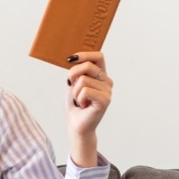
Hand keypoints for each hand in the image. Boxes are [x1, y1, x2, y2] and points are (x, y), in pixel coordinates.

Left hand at [64, 51, 111, 166]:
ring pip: (83, 80)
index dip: (85, 54)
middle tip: (72, 87)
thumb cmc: (74, 105)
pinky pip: (85, 91)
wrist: (76, 124)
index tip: (70, 59)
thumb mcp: (72, 84)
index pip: (98, 56)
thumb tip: (74, 59)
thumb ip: (76, 72)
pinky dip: (79, 98)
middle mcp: (107, 81)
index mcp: (100, 75)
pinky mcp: (105, 100)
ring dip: (75, 92)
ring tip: (80, 100)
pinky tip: (84, 105)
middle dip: (73, 75)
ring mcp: (108, 91)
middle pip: (88, 66)